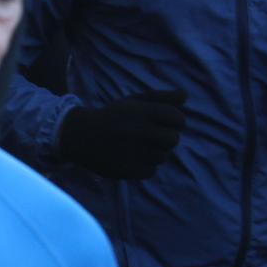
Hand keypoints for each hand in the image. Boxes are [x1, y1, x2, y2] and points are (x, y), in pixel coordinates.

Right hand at [57, 89, 187, 179]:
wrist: (80, 135)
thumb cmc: (112, 116)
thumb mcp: (133, 102)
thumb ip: (160, 98)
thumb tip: (185, 95)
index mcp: (142, 112)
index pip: (177, 118)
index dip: (174, 121)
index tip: (164, 121)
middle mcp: (140, 131)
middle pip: (173, 139)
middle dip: (166, 138)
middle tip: (151, 136)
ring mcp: (135, 152)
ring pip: (162, 156)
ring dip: (154, 152)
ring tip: (137, 146)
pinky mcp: (129, 170)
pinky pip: (150, 170)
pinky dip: (143, 166)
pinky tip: (131, 157)